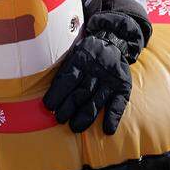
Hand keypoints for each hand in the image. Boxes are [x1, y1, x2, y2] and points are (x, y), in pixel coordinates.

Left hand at [43, 10, 144, 133]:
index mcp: (80, 60)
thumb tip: (46, 93)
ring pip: (97, 100)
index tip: (48, 106)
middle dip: (69, 107)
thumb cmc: (87, 53)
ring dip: (86, 115)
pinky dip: (113, 117)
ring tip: (76, 127)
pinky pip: (119, 103)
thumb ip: (64, 70)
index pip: (67, 78)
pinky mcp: (122, 87)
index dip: (57, 93)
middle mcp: (95, 70)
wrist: (114, 41)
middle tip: (60, 119)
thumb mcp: (73, 53)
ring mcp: (110, 80)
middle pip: (81, 92)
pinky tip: (107, 129)